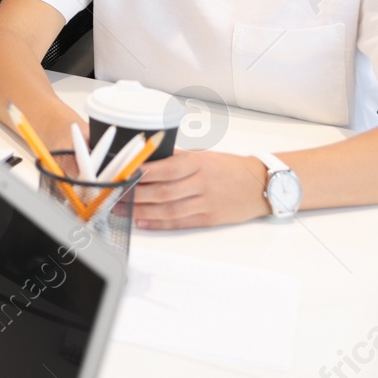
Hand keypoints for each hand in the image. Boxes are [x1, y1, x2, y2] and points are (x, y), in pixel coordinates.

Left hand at [132, 151, 271, 229]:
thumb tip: (149, 157)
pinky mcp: (210, 218)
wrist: (263, 185)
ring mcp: (206, 203)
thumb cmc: (231, 167)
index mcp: (199, 164)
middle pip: (163, 191)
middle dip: (136, 194)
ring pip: (169, 208)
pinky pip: (180, 222)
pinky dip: (159, 223)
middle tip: (114, 195)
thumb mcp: (205, 155)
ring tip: (122, 210)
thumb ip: (178, 157)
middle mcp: (202, 183)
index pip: (166, 169)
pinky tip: (142, 221)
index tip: (123, 174)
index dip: (142, 173)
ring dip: (142, 210)